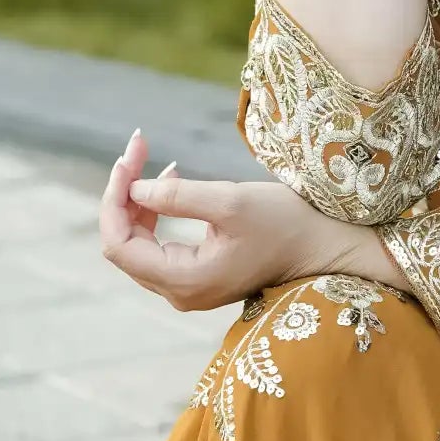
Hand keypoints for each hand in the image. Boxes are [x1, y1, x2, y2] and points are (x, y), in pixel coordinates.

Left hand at [99, 130, 386, 312]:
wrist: (325, 247)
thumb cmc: (287, 223)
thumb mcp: (232, 202)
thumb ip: (178, 196)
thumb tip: (133, 188)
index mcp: (185, 280)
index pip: (119, 244)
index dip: (114, 199)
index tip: (128, 158)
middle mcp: (180, 293)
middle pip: (125, 244)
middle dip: (124, 193)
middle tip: (138, 147)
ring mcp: (188, 288)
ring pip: (139, 244)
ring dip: (138, 201)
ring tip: (151, 159)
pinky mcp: (198, 277)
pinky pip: (158, 247)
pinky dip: (156, 213)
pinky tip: (169, 181)